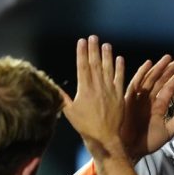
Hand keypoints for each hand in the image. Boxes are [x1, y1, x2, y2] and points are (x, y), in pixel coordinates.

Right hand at [62, 35, 125, 158]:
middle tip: (93, 37)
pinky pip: (120, 78)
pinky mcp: (119, 95)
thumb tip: (53, 87)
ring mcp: (110, 90)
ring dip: (107, 55)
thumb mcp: (70, 112)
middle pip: (95, 64)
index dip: (82, 53)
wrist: (105, 137)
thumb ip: (63, 97)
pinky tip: (119, 59)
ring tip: (106, 44)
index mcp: (84, 89)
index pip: (82, 66)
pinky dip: (120, 68)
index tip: (81, 42)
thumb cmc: (86, 126)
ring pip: (108, 68)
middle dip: (94, 49)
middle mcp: (97, 86)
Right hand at [121, 54, 173, 161]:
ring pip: (150, 79)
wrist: (132, 150)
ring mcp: (139, 98)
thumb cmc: (148, 142)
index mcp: (157, 106)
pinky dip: (141, 74)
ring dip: (158, 68)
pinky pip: (135, 84)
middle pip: (160, 81)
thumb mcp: (168, 131)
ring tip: (168, 58)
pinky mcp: (129, 99)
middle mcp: (148, 100)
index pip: (168, 89)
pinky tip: (148, 64)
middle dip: (169, 70)